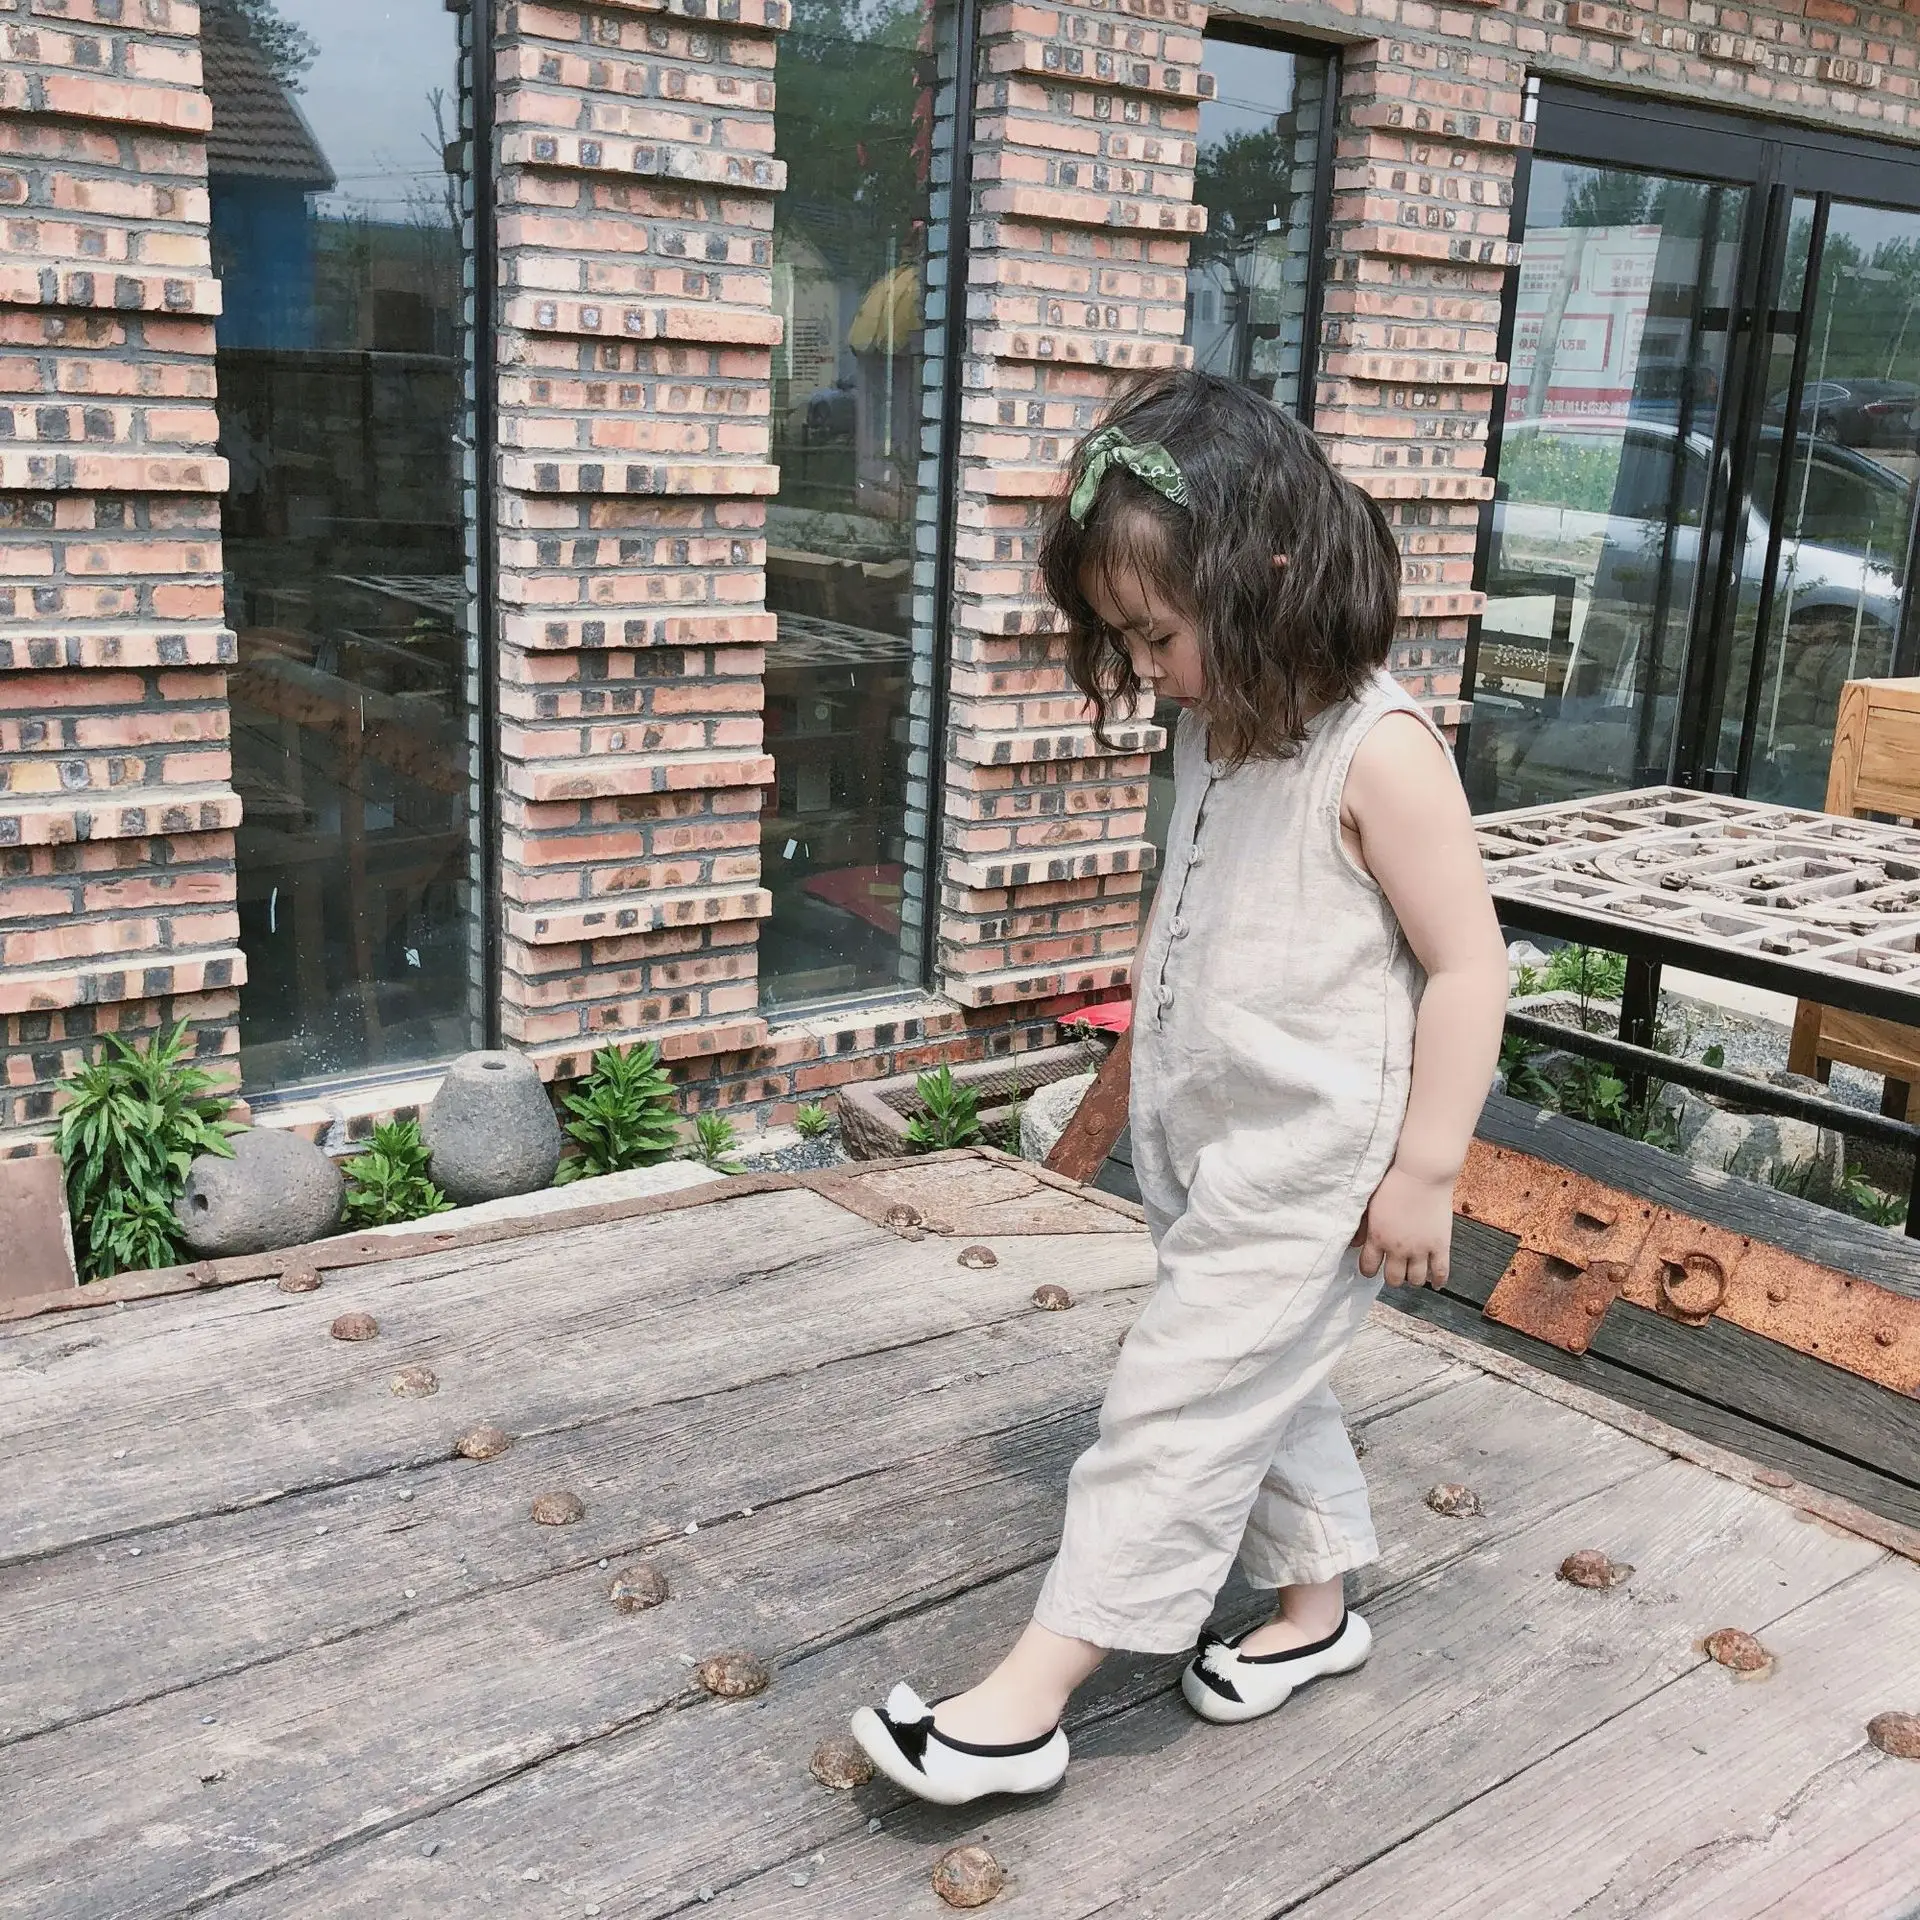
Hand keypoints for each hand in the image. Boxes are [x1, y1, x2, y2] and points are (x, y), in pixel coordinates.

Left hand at [1353, 1163, 1453, 1288]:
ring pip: (1415, 1279)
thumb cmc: (1393, 1183)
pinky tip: (1435, 1283)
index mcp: (1377, 1237)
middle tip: (1394, 1268)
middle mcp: (1397, 1248)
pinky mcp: (1440, 1245)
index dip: (1368, 1270)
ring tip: (1412, 1270)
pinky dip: (1438, 1281)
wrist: (1422, 1173)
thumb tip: (1354, 1245)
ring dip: (1413, 1278)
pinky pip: (1440, 1272)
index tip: (1371, 1268)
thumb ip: (1361, 1227)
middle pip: (1393, 1279)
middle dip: (1392, 1276)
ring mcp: (1420, 1249)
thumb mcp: (1370, 1204)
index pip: (1368, 1267)